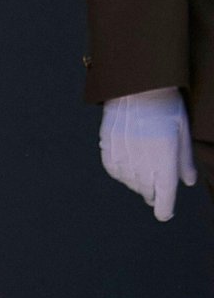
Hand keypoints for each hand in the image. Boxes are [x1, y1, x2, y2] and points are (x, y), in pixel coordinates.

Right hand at [99, 89, 197, 220]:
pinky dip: (124, 171)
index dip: (165, 208)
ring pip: (132, 183)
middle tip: (157, 188)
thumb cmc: (164, 104)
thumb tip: (188, 182)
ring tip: (144, 165)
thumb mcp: (182, 129)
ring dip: (140, 180)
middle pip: (148, 191)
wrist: (135, 84)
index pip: (165, 195)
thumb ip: (184, 159)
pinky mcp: (109, 152)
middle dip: (154, 192)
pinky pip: (117, 172)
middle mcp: (143, 162)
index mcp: (164, 158)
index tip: (165, 213)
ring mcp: (123, 158)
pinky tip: (130, 161)